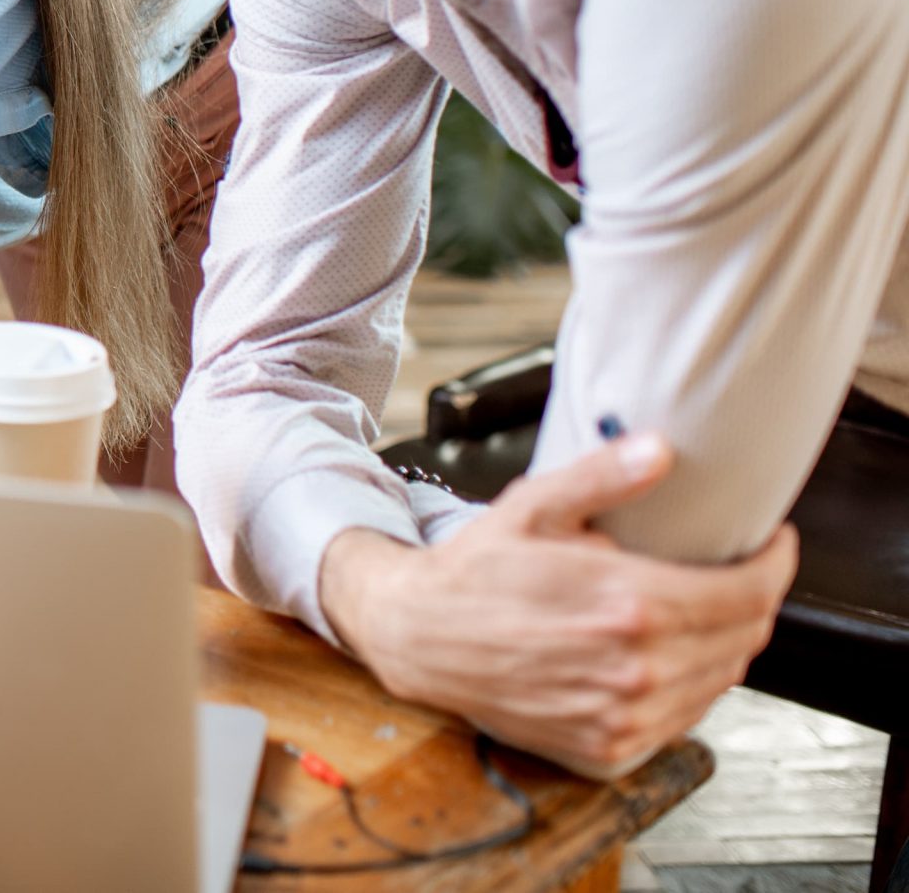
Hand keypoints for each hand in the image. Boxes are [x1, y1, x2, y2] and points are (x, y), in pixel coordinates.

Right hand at [320, 434, 796, 776]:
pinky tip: (666, 656)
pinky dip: (691, 685)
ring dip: (725, 643)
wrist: (418, 637)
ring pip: (720, 679)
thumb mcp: (532, 508)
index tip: (773, 545)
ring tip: (701, 611)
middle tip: (736, 572)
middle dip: (753, 600)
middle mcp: (633, 668)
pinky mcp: (609, 745)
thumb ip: (603, 477)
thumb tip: (659, 449)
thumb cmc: (473, 572)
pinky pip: (684, 717)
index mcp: (626, 604)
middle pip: (743, 637)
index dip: (776, 565)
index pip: (748, 594)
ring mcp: (623, 714)